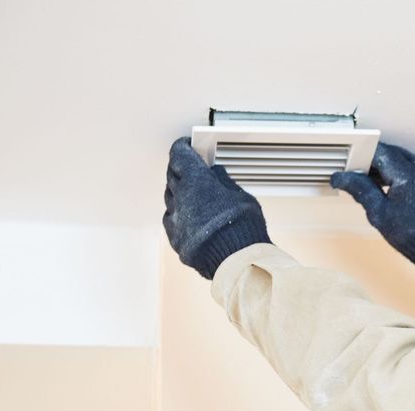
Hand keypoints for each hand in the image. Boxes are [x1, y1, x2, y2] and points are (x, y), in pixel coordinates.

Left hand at [162, 137, 271, 279]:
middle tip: (189, 168)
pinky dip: (179, 216)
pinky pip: (172, 222)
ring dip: (179, 194)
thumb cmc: (244, 228)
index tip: (186, 145)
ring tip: (192, 195)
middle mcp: (181, 198)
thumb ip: (225, 184)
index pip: (180, 156)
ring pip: (171, 200)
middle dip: (180, 170)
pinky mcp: (177, 240)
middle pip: (172, 177)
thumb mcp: (242, 197)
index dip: (182, 148)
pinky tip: (190, 218)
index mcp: (196, 182)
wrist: (238, 261)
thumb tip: (217, 175)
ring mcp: (176, 221)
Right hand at [331, 142, 414, 282]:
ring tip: (384, 183)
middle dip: (380, 161)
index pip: (382, 153)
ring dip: (396, 168)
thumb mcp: (379, 214)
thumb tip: (341, 177)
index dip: (367, 155)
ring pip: (411, 160)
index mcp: (408, 177)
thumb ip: (360, 189)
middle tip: (367, 174)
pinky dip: (411, 174)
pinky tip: (404, 188)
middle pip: (397, 155)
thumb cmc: (411, 235)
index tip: (357, 162)